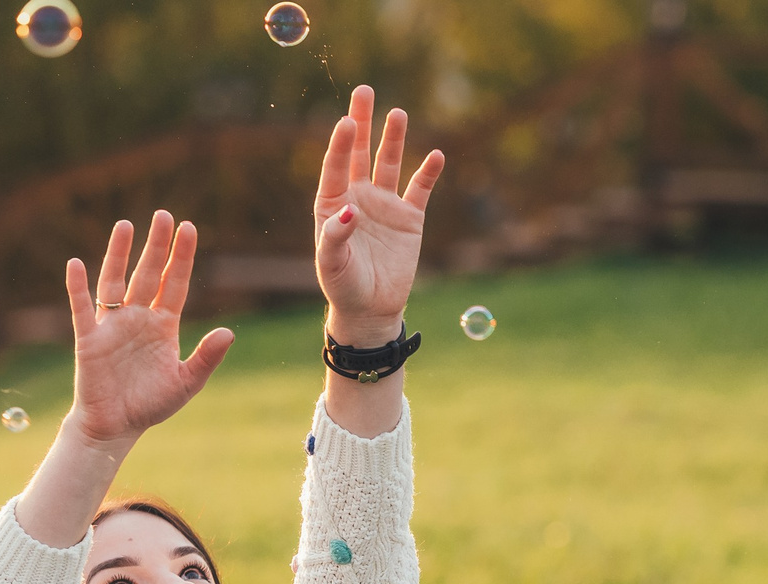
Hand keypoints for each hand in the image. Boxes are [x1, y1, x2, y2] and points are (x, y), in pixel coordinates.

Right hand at [63, 210, 233, 449]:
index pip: (175, 284)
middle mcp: (138, 318)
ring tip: (126, 225)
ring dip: (119, 254)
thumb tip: (229, 333)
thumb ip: (207, 357)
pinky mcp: (90, 338)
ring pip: (115, 282)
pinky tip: (77, 264)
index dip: (182, 257)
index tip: (189, 228)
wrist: (116, 426)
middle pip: (148, 274)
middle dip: (156, 246)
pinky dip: (78, 287)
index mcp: (163, 326)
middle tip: (163, 215)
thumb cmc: (151, 404)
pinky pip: (82, 308)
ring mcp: (113, 325)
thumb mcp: (186, 381)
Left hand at [313, 85, 444, 343]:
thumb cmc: (343, 286)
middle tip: (364, 90)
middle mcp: (357, 197)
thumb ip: (336, 235)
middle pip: (360, 152)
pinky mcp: (410, 218)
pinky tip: (435, 154)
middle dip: (363, 121)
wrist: (372, 309)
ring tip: (397, 113)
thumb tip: (350, 209)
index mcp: (332, 203)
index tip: (348, 121)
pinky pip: (420, 189)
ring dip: (393, 138)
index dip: (342, 143)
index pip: (336, 165)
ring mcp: (384, 205)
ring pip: (389, 164)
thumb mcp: (331, 264)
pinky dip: (428, 173)